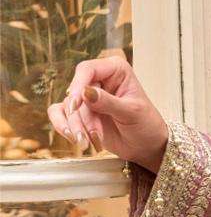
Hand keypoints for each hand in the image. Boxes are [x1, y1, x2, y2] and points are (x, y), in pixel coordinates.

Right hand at [46, 53, 169, 172]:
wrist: (146, 146)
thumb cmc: (146, 125)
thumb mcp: (131, 112)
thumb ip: (109, 102)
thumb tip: (86, 92)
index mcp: (115, 70)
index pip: (88, 70)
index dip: (78, 85)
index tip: (76, 105)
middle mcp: (99, 79)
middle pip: (75, 92)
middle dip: (81, 117)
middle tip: (90, 135)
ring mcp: (87, 96)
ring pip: (67, 106)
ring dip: (75, 126)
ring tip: (87, 143)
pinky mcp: (79, 112)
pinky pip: (59, 114)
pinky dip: (63, 127)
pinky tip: (74, 139)